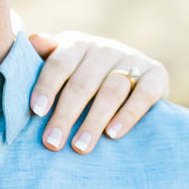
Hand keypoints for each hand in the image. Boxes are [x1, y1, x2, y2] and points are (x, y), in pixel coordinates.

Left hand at [28, 31, 167, 152]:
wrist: (133, 70)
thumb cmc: (83, 72)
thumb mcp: (63, 62)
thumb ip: (46, 55)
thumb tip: (32, 41)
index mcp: (77, 44)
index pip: (59, 64)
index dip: (47, 87)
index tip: (36, 112)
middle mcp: (104, 49)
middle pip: (83, 82)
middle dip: (66, 115)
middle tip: (52, 142)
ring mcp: (132, 60)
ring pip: (112, 90)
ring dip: (94, 120)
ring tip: (80, 147)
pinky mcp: (157, 74)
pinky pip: (144, 94)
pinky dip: (129, 115)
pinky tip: (113, 134)